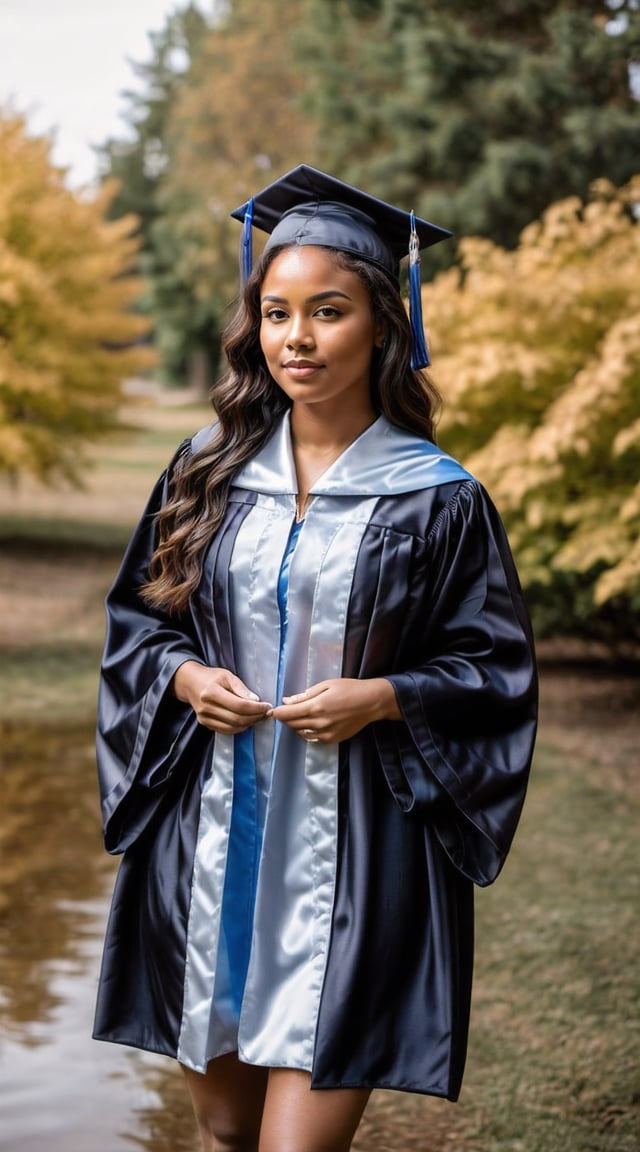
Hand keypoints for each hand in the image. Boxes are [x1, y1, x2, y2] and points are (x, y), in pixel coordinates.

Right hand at [173, 661, 271, 733]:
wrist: (190, 683)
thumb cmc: (210, 677)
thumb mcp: (227, 675)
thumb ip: (241, 688)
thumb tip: (256, 701)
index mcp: (211, 693)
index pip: (239, 706)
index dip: (256, 708)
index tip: (267, 706)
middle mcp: (206, 708)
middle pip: (237, 719)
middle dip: (255, 717)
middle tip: (266, 713)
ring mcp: (205, 718)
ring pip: (233, 727)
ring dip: (249, 724)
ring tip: (259, 716)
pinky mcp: (206, 724)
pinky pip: (227, 730)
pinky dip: (240, 728)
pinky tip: (247, 721)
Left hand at [269, 677, 400, 743]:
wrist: (371, 702)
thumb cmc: (349, 689)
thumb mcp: (326, 685)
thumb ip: (305, 695)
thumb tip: (287, 700)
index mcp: (316, 706)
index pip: (287, 713)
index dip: (277, 713)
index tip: (271, 711)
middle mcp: (319, 723)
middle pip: (292, 724)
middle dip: (285, 718)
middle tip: (283, 712)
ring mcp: (326, 733)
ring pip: (300, 732)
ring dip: (295, 725)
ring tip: (297, 716)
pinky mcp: (332, 739)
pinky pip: (312, 738)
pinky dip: (306, 732)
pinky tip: (309, 724)